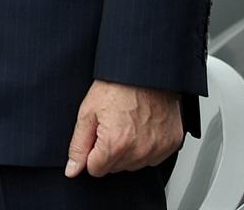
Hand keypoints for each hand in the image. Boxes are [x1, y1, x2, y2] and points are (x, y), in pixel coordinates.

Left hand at [66, 80, 182, 176]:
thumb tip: (72, 170)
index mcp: (116, 145)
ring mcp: (158, 148)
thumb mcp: (87, 113)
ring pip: (134, 165)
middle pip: (115, 168)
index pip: (96, 170)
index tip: (94, 138)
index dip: (91, 154)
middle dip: (108, 152)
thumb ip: (78, 145)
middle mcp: (139, 151)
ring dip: (127, 152)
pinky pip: (153, 158)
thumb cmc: (116, 88)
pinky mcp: (171, 144)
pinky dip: (146, 147)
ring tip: (125, 125)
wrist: (144, 73)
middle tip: (110, 127)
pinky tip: (141, 129)